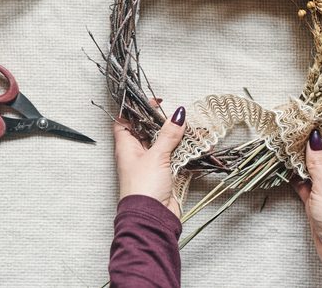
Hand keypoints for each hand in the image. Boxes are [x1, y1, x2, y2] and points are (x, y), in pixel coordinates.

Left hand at [113, 102, 185, 218]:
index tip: (153, 101)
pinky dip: (184, 151)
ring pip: (163, 144)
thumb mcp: (156, 155)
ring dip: (177, 137)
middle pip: (147, 131)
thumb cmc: (143, 188)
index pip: (125, 121)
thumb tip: (177, 114)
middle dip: (162, 122)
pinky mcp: (164, 176)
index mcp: (126, 147)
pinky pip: (174, 158)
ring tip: (191, 127)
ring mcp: (151, 165)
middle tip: (176, 114)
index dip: (136, 109)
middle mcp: (136, 155)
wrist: (152, 218)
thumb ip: (168, 134)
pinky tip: (196, 145)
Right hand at [292, 130, 321, 263]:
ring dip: (303, 162)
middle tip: (296, 132)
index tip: (316, 122)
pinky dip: (298, 179)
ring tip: (287, 148)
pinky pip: (307, 186)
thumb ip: (319, 160)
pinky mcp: (318, 203)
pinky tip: (286, 171)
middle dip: (313, 145)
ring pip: (315, 170)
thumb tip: (316, 136)